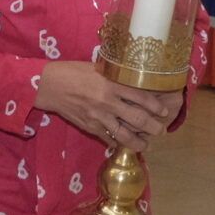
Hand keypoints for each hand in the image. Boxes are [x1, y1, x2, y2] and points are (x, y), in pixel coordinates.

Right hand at [36, 61, 181, 151]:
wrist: (49, 85)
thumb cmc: (73, 72)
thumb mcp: (98, 68)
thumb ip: (115, 77)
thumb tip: (133, 82)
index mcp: (112, 84)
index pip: (141, 97)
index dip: (156, 106)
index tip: (164, 111)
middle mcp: (108, 101)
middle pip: (138, 118)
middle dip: (153, 127)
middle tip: (161, 130)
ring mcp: (99, 116)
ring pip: (124, 134)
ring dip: (139, 142)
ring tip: (147, 145)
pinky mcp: (90, 127)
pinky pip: (108, 138)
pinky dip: (117, 143)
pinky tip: (124, 146)